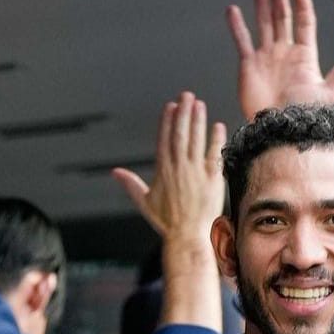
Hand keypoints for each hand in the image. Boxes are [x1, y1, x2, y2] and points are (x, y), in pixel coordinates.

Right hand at [112, 92, 225, 243]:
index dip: (167, 121)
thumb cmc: (167, 224)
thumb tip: (116, 173)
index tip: (171, 106)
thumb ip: (131, 184)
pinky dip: (216, 140)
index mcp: (163, 171)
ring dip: (198, 120)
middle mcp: (179, 168)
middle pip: (180, 133)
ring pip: (196, 139)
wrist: (188, 237)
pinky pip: (214, 154)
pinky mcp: (212, 179)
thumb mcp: (145, 202)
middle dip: (183, 112)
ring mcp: (196, 172)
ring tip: (199, 104)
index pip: (164, 139)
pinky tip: (218, 127)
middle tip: (186, 96)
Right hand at [228, 0, 333, 118]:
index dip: (302, 4)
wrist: (280, 132)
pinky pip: (242, 41)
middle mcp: (285, 53)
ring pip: (263, 23)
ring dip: (261, 4)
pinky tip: (232, 10)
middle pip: (283, 17)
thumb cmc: (304, 117)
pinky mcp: (249, 66)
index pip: (304, 22)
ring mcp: (267, 57)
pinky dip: (237, 27)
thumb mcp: (326, 94)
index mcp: (304, 56)